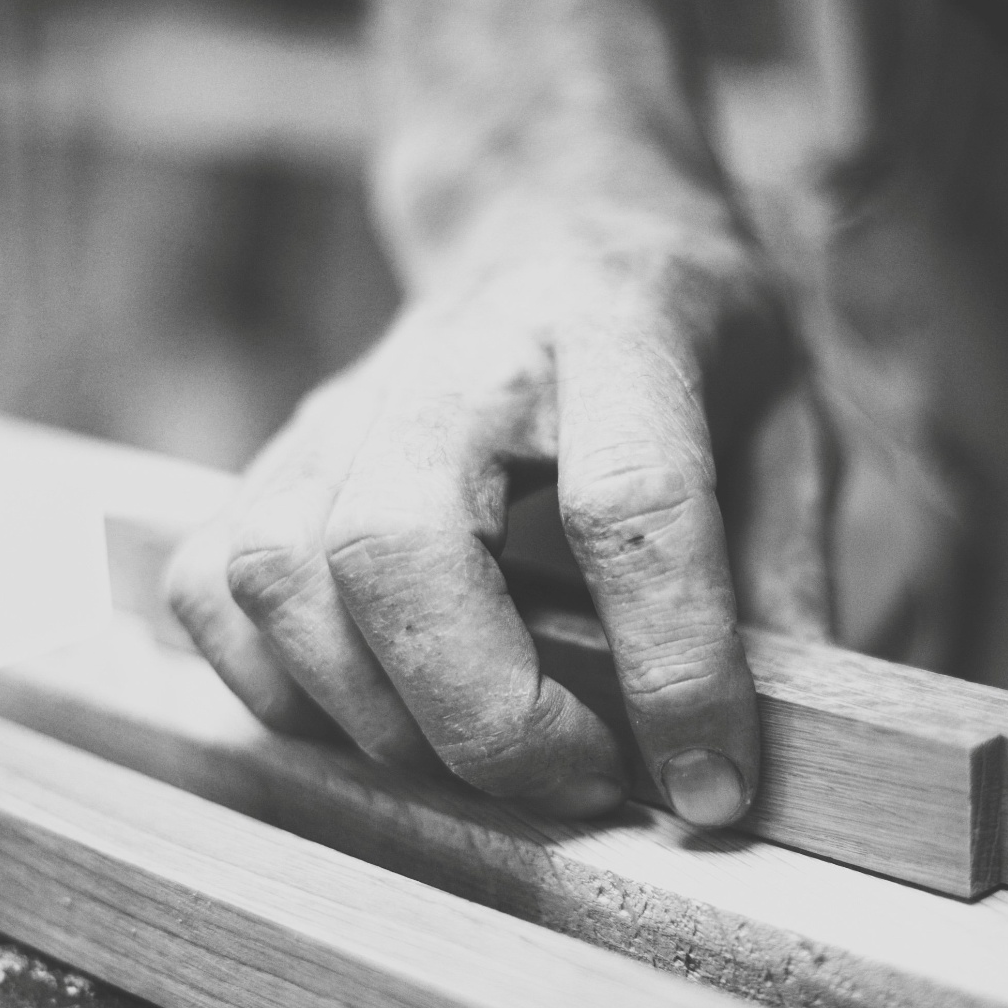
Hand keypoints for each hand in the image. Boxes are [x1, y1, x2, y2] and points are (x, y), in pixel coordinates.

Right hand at [165, 195, 831, 826]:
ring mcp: (344, 404)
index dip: (672, 668)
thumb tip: (746, 759)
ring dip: (383, 718)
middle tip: (582, 782)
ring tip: (493, 755)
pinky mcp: (276, 453)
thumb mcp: (789, 425)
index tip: (710, 786)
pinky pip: (217, 592)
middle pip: (397, 544)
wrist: (560, 221)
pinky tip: (385, 711)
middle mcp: (458, 358)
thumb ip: (782, 578)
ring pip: (286, 576)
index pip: (627, 504)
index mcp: (618, 330)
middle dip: (486, 714)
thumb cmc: (688, 340)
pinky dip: (281, 689)